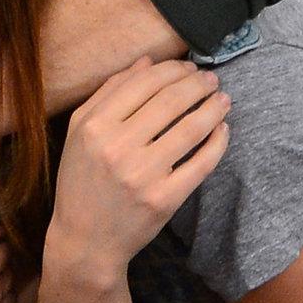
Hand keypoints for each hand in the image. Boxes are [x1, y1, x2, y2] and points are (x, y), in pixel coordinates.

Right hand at [43, 58, 228, 280]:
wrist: (86, 241)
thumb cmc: (81, 182)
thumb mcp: (79, 133)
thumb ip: (108, 93)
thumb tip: (146, 62)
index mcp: (94, 126)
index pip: (142, 83)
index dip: (172, 69)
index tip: (188, 67)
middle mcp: (118, 147)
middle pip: (170, 101)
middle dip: (197, 83)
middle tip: (211, 78)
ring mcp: (144, 175)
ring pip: (191, 128)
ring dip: (214, 107)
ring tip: (223, 98)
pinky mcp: (165, 199)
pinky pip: (202, 162)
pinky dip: (218, 141)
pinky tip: (222, 129)